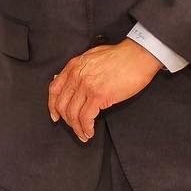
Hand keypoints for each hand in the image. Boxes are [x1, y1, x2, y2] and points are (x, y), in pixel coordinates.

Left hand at [48, 39, 163, 141]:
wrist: (138, 55)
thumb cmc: (120, 56)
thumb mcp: (91, 56)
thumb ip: (78, 68)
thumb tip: (66, 79)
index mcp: (73, 66)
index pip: (54, 89)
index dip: (52, 106)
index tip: (55, 116)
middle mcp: (76, 76)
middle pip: (62, 104)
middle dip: (66, 120)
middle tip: (74, 128)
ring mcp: (86, 86)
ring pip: (73, 113)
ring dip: (77, 128)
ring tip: (84, 135)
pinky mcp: (99, 95)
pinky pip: (86, 117)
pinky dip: (86, 128)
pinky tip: (90, 132)